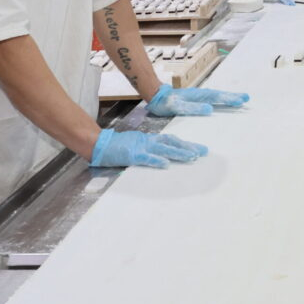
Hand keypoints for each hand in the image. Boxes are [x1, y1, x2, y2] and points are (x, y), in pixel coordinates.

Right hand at [89, 128, 207, 167]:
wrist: (100, 144)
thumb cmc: (118, 147)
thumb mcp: (137, 146)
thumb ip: (149, 151)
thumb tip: (164, 158)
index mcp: (150, 139)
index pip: (172, 140)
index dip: (186, 144)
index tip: (199, 149)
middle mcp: (149, 141)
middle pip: (172, 142)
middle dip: (189, 147)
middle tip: (204, 152)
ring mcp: (141, 147)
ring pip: (163, 149)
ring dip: (178, 153)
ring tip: (192, 157)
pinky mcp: (132, 155)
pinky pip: (146, 158)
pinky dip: (156, 160)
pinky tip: (166, 164)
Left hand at [147, 84, 248, 116]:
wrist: (155, 96)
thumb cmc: (165, 102)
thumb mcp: (176, 107)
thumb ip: (191, 108)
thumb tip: (209, 108)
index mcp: (197, 95)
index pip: (216, 97)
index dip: (229, 99)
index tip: (241, 100)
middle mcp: (200, 94)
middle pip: (219, 94)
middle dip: (232, 97)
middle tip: (246, 98)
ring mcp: (198, 96)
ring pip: (216, 96)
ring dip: (228, 97)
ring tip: (240, 99)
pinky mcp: (195, 99)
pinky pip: (211, 98)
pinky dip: (220, 99)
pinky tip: (223, 101)